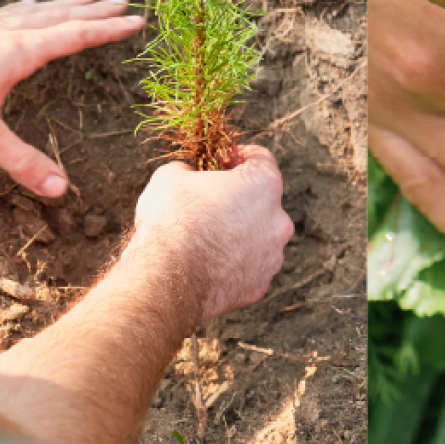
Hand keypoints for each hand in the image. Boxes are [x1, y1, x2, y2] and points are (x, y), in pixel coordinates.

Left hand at [0, 0, 142, 197]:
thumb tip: (59, 189)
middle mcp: (10, 31)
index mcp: (22, 52)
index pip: (76, 37)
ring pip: (37, 10)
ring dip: (65, 2)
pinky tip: (27, 4)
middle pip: (62, 16)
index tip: (136, 20)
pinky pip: (9, 11)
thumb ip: (21, 162)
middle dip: (95, 11)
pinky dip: (28, 7)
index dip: (108, 30)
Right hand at [130, 146, 293, 320]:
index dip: (238, 156)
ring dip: (237, 234)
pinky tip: (206, 265)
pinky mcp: (259, 287)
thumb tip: (187, 175)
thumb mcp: (171, 176)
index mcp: (264, 185)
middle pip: (262, 201)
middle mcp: (278, 221)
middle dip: (238, 199)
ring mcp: (272, 257)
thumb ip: (188, 170)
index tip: (221, 162)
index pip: (261, 158)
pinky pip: (248, 268)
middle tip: (207, 202)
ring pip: (258, 238)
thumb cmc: (171, 222)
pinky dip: (232, 264)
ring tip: (204, 239)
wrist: (166, 280)